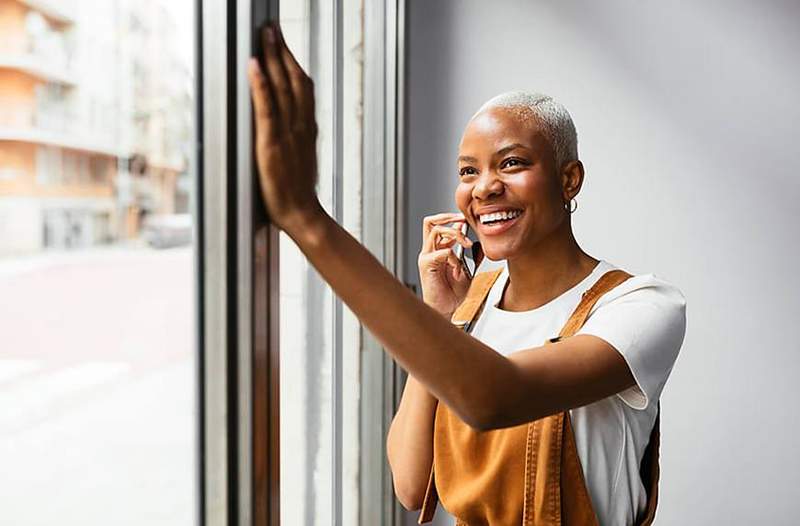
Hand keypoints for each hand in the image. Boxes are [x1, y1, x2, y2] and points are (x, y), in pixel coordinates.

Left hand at [247, 22, 322, 232]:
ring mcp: (287, 134)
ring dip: (273, 57)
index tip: (285, 42)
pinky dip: (261, 85)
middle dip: (282, 50)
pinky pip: (267, 108)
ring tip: (265, 35)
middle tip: (272, 27)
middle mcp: (300, 126)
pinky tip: (254, 66)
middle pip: (293, 79)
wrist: (302, 214)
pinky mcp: (271, 144)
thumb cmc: (298, 191)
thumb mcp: (301, 157)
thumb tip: (287, 123)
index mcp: (307, 128)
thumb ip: (296, 137)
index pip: (302, 86)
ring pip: (283, 87)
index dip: (293, 61)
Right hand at [417, 212, 473, 315]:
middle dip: (447, 216)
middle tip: (463, 220)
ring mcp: (426, 256)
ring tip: (466, 243)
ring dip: (454, 233)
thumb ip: (472, 257)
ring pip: (435, 230)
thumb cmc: (452, 293)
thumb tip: (478, 244)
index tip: (467, 221)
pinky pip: (442, 252)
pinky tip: (457, 267)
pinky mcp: (426, 264)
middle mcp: (429, 250)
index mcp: (438, 250)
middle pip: (430, 221)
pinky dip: (453, 257)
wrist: (446, 309)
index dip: (453, 220)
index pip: (439, 225)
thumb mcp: (468, 271)